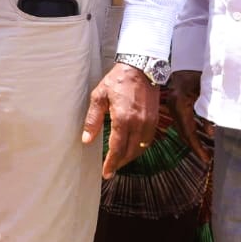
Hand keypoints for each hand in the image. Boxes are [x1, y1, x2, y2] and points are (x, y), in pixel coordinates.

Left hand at [82, 62, 160, 176]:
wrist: (140, 68)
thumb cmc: (117, 81)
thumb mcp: (98, 97)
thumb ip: (93, 120)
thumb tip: (86, 139)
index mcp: (123, 119)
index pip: (117, 148)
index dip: (111, 163)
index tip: (106, 173)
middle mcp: (138, 123)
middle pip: (130, 151)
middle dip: (120, 163)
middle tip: (111, 170)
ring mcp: (149, 122)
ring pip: (141, 148)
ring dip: (131, 157)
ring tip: (119, 161)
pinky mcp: (155, 119)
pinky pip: (148, 140)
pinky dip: (140, 147)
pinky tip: (132, 148)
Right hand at [165, 69, 209, 163]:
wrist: (180, 57)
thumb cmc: (194, 72)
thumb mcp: (205, 91)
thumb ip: (207, 113)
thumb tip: (209, 132)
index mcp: (179, 104)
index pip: (188, 131)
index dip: (197, 146)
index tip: (206, 158)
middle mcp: (173, 106)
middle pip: (183, 131)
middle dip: (194, 145)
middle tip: (205, 158)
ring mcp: (171, 103)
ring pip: (181, 126)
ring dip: (192, 138)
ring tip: (202, 149)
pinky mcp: (173, 100)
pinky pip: (181, 119)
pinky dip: (189, 128)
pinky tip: (198, 133)